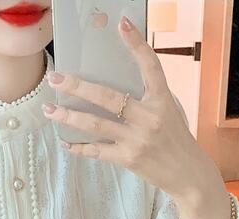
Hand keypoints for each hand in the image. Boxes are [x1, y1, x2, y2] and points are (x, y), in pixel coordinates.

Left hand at [41, 14, 223, 208]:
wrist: (188, 174)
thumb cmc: (176, 139)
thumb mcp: (170, 111)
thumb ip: (148, 98)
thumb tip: (116, 85)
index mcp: (162, 100)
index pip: (150, 66)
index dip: (136, 44)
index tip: (121, 24)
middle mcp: (149, 117)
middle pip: (108, 97)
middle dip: (78, 86)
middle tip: (56, 78)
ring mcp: (137, 139)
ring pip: (95, 124)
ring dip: (69, 116)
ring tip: (49, 109)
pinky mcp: (128, 159)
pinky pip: (97, 151)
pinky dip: (79, 147)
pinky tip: (65, 142)